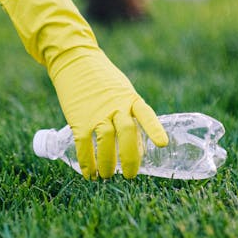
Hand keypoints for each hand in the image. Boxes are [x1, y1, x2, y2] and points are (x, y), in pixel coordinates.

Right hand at [0, 0, 167, 178]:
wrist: (75, 61)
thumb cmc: (101, 79)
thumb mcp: (122, 90)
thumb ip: (129, 113)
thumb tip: (135, 146)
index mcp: (129, 98)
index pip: (145, 114)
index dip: (154, 129)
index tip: (162, 144)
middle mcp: (115, 106)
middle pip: (127, 134)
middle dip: (131, 159)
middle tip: (131, 175)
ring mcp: (96, 113)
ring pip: (106, 143)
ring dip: (108, 165)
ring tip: (108, 176)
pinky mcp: (78, 119)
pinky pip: (84, 146)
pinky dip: (87, 163)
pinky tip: (90, 174)